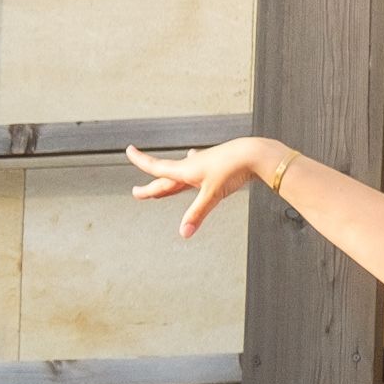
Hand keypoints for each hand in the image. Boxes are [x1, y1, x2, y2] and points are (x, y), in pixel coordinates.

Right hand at [123, 135, 283, 236]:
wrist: (255, 154)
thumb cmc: (233, 169)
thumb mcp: (213, 194)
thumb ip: (196, 214)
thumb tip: (183, 233)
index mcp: (185, 170)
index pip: (157, 167)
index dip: (141, 160)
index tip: (129, 151)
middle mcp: (191, 166)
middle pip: (165, 178)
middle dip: (151, 187)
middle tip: (137, 191)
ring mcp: (203, 164)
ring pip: (180, 174)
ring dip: (168, 179)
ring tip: (161, 182)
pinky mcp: (215, 164)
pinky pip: (197, 166)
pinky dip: (191, 165)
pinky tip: (194, 157)